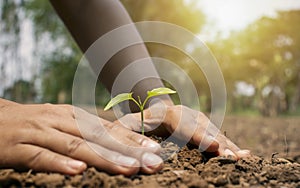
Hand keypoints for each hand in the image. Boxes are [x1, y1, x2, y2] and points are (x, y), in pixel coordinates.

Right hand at [0, 100, 162, 174]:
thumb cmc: (32, 125)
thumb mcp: (61, 123)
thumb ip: (85, 132)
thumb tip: (115, 141)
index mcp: (72, 116)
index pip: (107, 129)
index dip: (132, 139)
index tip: (155, 150)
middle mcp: (60, 121)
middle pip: (98, 137)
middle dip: (128, 150)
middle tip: (153, 162)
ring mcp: (40, 133)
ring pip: (76, 146)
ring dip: (104, 157)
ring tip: (128, 168)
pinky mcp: (18, 148)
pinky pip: (41, 157)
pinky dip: (60, 163)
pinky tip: (79, 171)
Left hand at [116, 102, 249, 159]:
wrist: (152, 110)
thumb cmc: (138, 122)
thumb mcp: (127, 126)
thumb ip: (130, 138)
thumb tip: (149, 157)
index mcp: (169, 115)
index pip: (185, 126)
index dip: (199, 137)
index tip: (213, 146)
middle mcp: (189, 116)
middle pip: (205, 130)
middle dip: (219, 145)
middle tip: (232, 158)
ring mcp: (200, 120)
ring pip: (216, 134)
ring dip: (229, 147)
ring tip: (244, 158)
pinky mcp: (206, 127)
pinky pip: (220, 137)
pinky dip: (231, 147)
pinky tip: (245, 155)